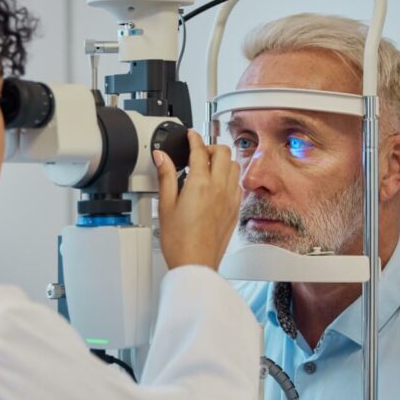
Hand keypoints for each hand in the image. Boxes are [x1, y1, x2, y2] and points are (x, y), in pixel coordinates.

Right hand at [153, 130, 240, 269]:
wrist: (195, 263)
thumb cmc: (179, 241)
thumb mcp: (165, 205)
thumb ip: (165, 176)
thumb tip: (161, 157)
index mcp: (200, 184)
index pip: (200, 150)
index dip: (194, 138)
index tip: (190, 135)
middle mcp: (219, 188)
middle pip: (223, 152)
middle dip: (211, 146)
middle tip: (199, 151)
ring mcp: (230, 199)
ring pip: (235, 166)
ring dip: (223, 160)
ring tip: (209, 166)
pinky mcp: (235, 210)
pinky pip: (238, 184)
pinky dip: (229, 177)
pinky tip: (218, 185)